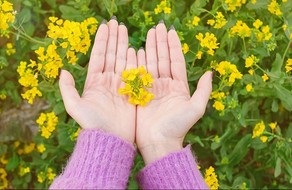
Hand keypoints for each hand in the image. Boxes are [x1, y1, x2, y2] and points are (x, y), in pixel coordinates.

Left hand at [59, 18, 136, 142]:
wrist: (110, 139)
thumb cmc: (92, 125)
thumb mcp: (75, 107)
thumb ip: (67, 89)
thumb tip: (62, 71)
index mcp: (94, 82)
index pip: (98, 56)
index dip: (102, 41)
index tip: (106, 26)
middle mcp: (108, 81)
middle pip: (111, 54)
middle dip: (114, 38)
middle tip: (118, 23)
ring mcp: (121, 86)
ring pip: (122, 60)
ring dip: (124, 45)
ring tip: (125, 30)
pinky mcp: (132, 92)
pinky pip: (134, 73)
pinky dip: (135, 60)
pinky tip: (136, 49)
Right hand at [136, 22, 212, 163]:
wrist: (158, 143)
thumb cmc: (177, 127)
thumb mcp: (195, 108)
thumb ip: (203, 90)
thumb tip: (209, 72)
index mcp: (178, 86)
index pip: (175, 61)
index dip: (173, 46)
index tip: (170, 31)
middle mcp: (165, 85)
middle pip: (162, 59)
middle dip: (160, 42)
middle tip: (156, 27)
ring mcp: (151, 89)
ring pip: (150, 64)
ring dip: (149, 48)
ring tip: (147, 34)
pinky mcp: (139, 94)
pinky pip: (138, 75)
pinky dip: (137, 62)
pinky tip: (136, 50)